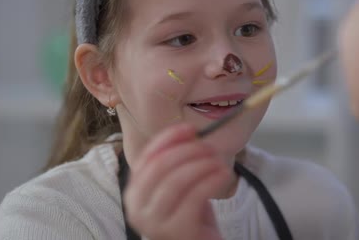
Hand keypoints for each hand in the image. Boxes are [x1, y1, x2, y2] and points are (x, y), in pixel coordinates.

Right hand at [123, 123, 229, 239]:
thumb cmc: (191, 215)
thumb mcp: (180, 185)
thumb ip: (177, 162)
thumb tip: (189, 132)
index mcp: (134, 192)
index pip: (147, 157)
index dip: (168, 139)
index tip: (190, 129)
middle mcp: (137, 208)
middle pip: (160, 165)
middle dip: (188, 150)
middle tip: (210, 148)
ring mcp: (154, 222)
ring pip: (177, 180)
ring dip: (202, 165)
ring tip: (219, 162)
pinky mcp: (177, 231)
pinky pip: (195, 197)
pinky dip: (212, 180)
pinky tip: (224, 174)